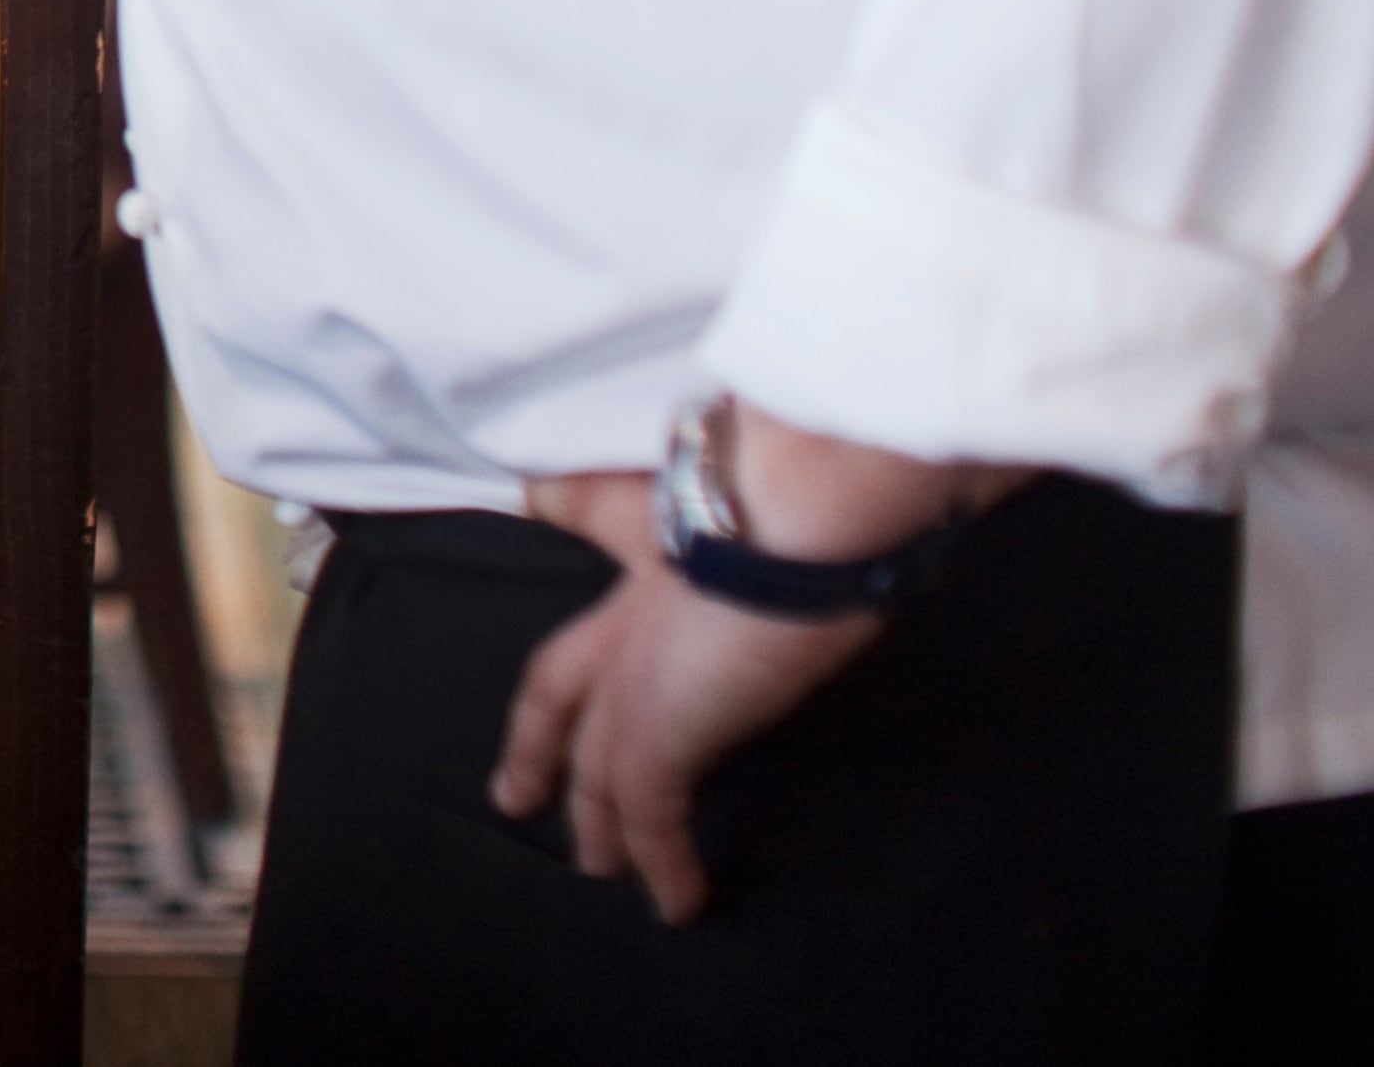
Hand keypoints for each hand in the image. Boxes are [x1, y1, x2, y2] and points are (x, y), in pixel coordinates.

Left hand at [490, 467, 878, 923]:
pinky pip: (648, 815)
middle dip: (539, 735)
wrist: (799, 508)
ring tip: (597, 865)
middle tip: (515, 790)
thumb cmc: (811, 483)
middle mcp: (630, 604)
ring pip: (593, 763)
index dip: (565, 514)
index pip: (590, 521)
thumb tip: (858, 479)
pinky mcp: (656, 730)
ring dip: (596, 821)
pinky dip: (661, 861)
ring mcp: (633, 672)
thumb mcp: (782, 471)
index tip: (541, 509)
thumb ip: (786, 479)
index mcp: (656, 535)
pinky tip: (677, 902)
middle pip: (559, 681)